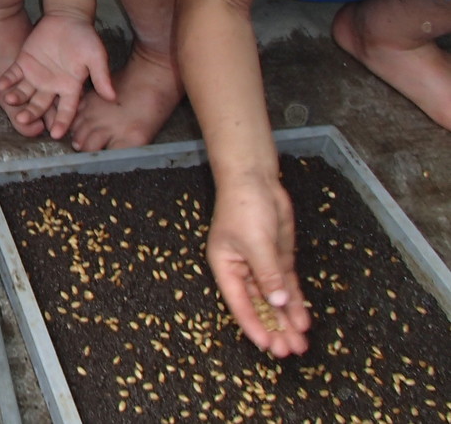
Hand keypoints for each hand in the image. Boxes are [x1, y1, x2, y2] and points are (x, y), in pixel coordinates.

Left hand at [0, 12, 114, 138]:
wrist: (67, 17)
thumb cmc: (85, 37)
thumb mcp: (95, 56)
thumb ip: (101, 76)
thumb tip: (112, 97)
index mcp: (69, 87)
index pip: (65, 110)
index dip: (61, 122)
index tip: (56, 135)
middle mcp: (51, 86)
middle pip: (40, 106)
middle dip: (31, 113)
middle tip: (23, 119)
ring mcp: (36, 76)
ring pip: (24, 93)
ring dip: (17, 98)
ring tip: (10, 100)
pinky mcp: (23, 63)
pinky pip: (13, 75)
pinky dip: (7, 80)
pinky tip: (1, 85)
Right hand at [207, 177, 310, 356]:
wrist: (255, 179)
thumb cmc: (244, 207)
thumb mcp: (255, 241)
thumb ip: (268, 272)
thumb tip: (278, 301)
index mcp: (225, 266)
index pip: (239, 302)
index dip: (253, 325)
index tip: (267, 345)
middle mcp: (242, 270)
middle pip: (259, 304)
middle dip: (275, 327)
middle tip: (290, 350)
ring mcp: (261, 264)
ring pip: (275, 298)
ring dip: (287, 319)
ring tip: (301, 343)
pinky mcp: (278, 258)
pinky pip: (287, 285)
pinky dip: (295, 301)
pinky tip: (304, 319)